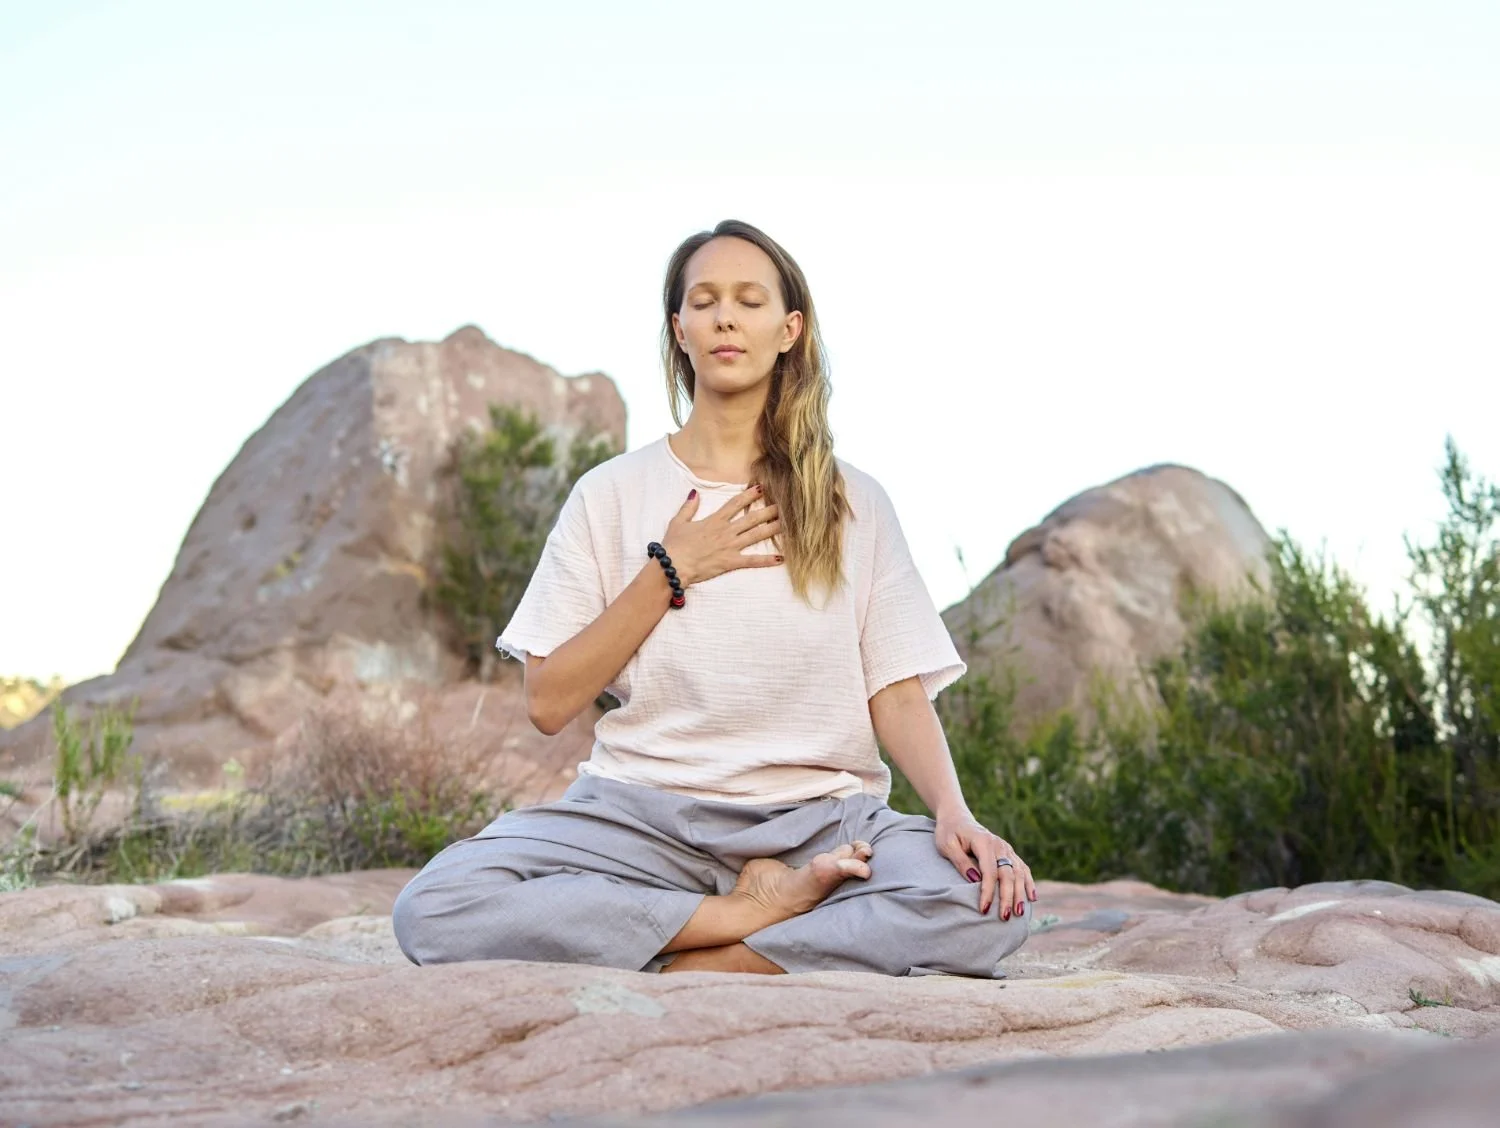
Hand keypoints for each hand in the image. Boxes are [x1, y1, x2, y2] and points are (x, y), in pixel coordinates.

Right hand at [661, 485, 783, 586]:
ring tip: (789, 524)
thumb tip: (695, 493)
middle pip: (752, 518)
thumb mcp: (678, 522)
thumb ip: (688, 507)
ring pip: (756, 535)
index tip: (762, 488)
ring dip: (773, 529)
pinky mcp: (731, 562)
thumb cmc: (674, 545)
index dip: (749, 495)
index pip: (735, 504)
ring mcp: (730, 546)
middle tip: (785, 505)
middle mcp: (726, 531)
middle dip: (769, 510)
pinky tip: (781, 558)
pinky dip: (766, 560)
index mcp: (714, 520)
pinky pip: (752, 560)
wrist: (673, 565)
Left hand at [932, 809, 1037, 919]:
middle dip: (1007, 897)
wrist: (956, 818)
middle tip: (1004, 917)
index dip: (988, 892)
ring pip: (1019, 873)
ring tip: (1019, 913)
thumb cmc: (948, 833)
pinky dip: (1028, 883)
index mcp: (983, 842)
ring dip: (1020, 893)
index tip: (983, 909)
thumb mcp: (946, 846)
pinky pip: (1023, 868)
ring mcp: (1006, 848)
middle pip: (1008, 874)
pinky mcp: (1008, 852)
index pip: (989, 871)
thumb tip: (975, 879)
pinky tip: (1032, 897)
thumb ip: (960, 862)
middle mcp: (999, 845)